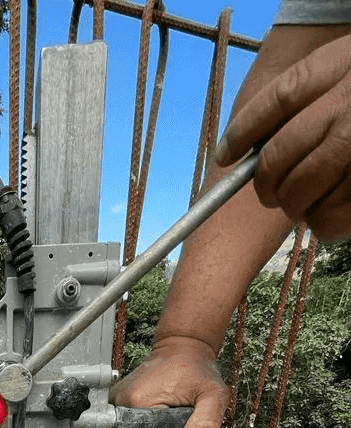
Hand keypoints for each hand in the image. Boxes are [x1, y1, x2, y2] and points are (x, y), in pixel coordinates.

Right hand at [109, 337, 229, 427]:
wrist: (182, 349)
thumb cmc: (196, 368)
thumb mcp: (212, 396)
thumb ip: (206, 425)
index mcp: (136, 401)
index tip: (182, 423)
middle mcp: (120, 401)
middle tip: (177, 418)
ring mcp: (116, 401)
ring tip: (169, 414)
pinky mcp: (117, 402)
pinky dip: (148, 426)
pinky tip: (159, 413)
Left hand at [215, 33, 350, 240]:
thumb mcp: (348, 69)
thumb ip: (311, 94)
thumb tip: (251, 146)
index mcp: (343, 66)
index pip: (279, 100)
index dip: (243, 132)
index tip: (225, 154)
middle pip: (278, 156)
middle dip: (264, 183)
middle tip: (268, 191)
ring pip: (298, 193)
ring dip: (293, 204)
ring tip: (302, 200)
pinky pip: (329, 219)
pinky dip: (322, 223)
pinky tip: (328, 212)